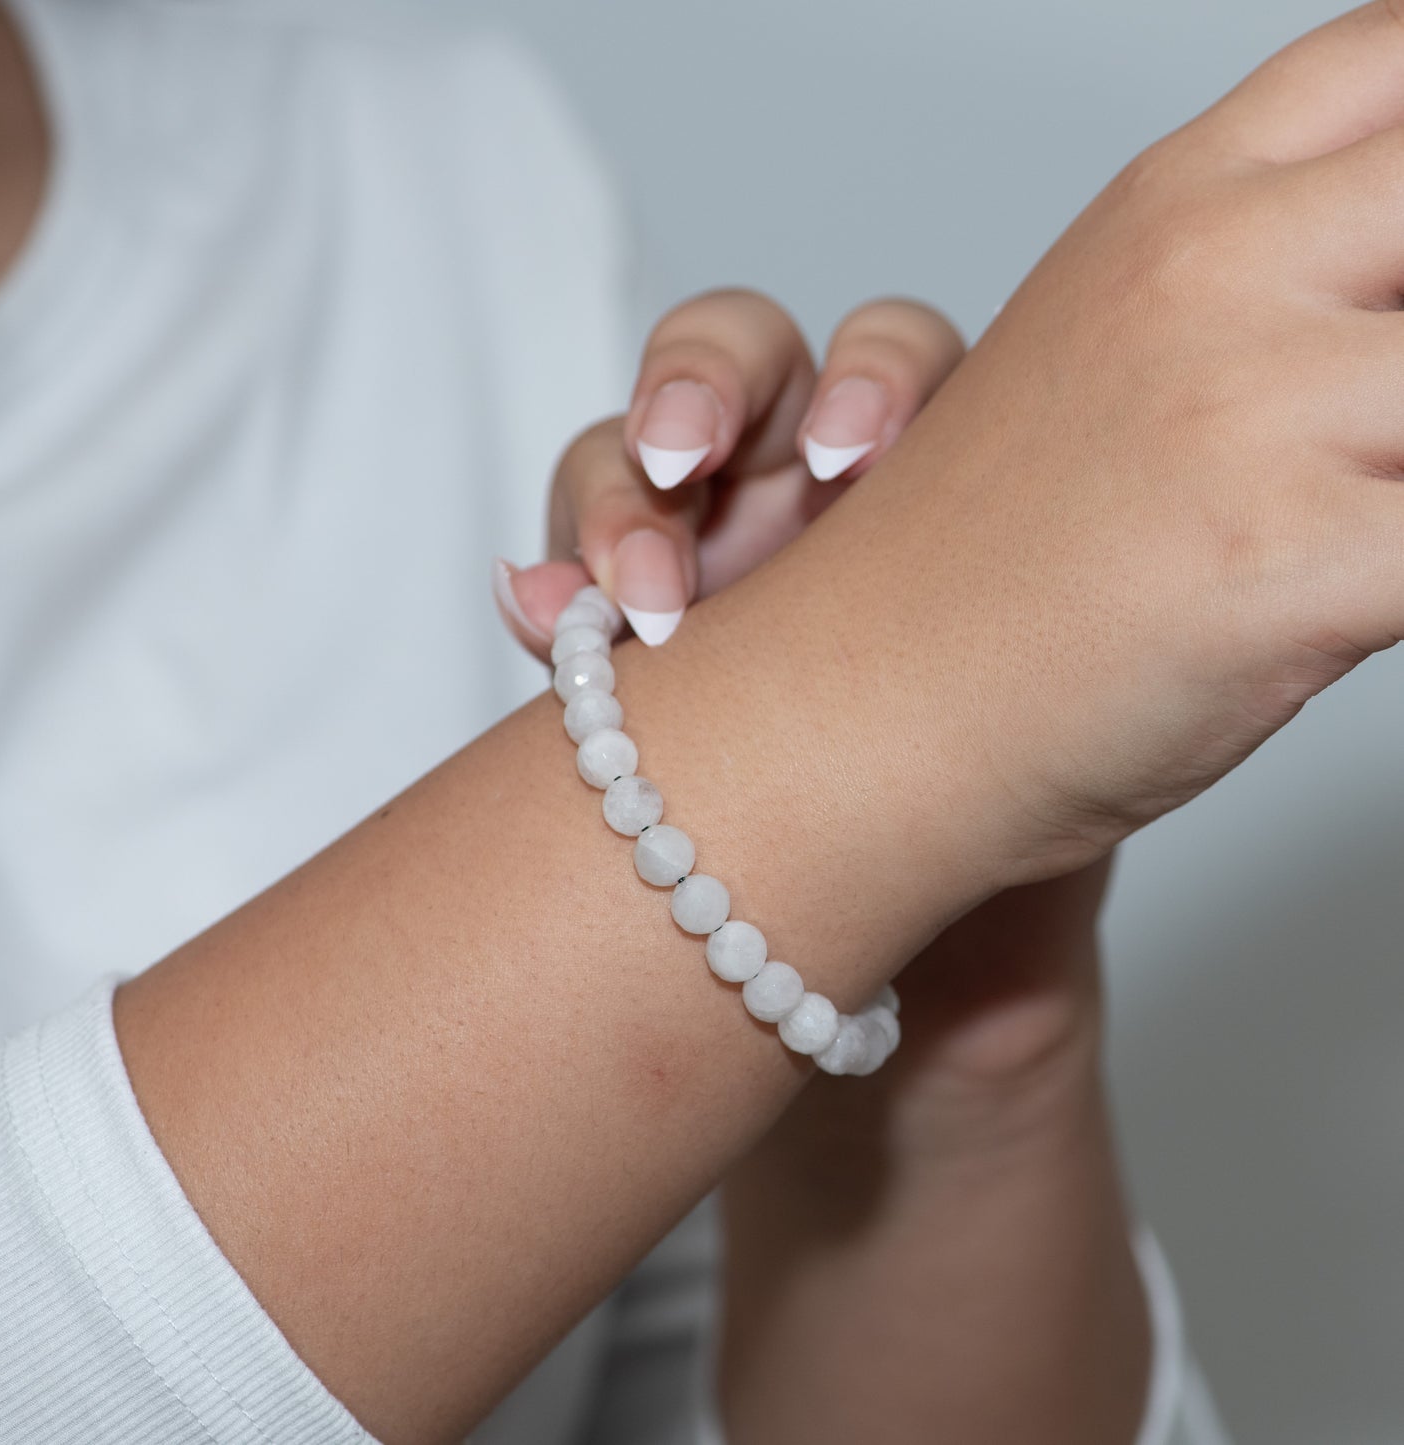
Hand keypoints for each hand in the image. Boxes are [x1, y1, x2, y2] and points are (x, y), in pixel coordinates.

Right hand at [498, 292, 1144, 1442]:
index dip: (865, 379)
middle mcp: (807, 501)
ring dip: (605, 495)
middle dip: (699, 387)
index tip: (861, 456)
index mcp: (933, 480)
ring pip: (626, 457)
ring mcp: (708, 563)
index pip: (889, 359)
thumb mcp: (1063, 702)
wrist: (926, 951)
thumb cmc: (1008, 809)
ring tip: (612, 595)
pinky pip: (564, 585)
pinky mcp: (627, 647)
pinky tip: (531, 615)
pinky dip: (544, 591)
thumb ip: (1055, 616)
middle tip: (685, 459)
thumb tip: (1145, 532)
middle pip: (742, 362)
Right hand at [739, 2, 1403, 902]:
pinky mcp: (1277, 554)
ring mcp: (1241, 404)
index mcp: (1172, 207)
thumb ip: (1268, 292)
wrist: (865, 707)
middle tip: (1378, 427)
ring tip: (1358, 516)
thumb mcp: (1112, 363)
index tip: (1399, 268)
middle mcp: (1207, 271)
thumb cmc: (983, 577)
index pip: (1396, 61)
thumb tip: (1387, 331)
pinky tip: (1361, 601)